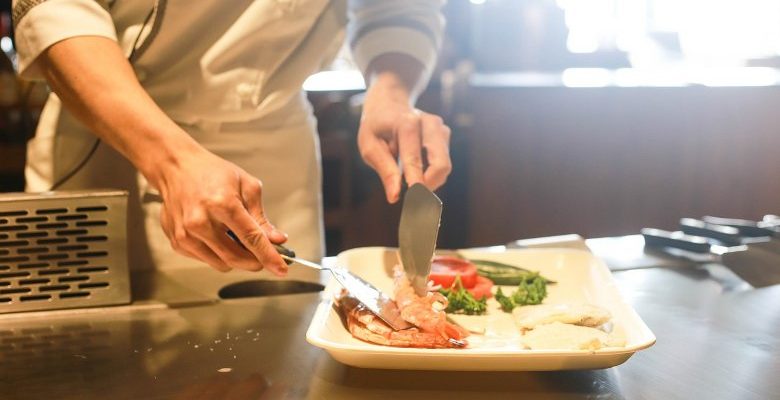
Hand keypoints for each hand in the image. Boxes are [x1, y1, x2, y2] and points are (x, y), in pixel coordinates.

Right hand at [153, 147, 288, 274]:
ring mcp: (186, 234)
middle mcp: (200, 221)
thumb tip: (276, 240)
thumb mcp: (246, 186)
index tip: (281, 269)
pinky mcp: (178, 243)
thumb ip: (261, 217)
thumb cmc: (212, 172)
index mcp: (221, 204)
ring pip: (222, 264)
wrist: (176, 168)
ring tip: (237, 237)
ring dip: (237, 259)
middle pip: (236, 257)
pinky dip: (219, 254)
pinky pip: (207, 260)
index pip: (251, 239)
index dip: (269, 257)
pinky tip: (218, 235)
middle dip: (256, 261)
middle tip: (265, 255)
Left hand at [357, 77, 451, 202]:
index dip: (416, 183)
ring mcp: (440, 128)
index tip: (416, 204)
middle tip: (413, 201)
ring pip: (444, 166)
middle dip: (429, 186)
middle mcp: (429, 123)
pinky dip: (430, 173)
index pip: (414, 159)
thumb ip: (384, 170)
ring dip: (428, 180)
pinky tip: (415, 167)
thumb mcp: (370, 146)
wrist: (389, 102)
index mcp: (407, 124)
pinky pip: (442, 163)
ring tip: (408, 179)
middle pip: (441, 164)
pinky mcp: (445, 134)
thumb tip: (395, 196)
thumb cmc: (376, 127)